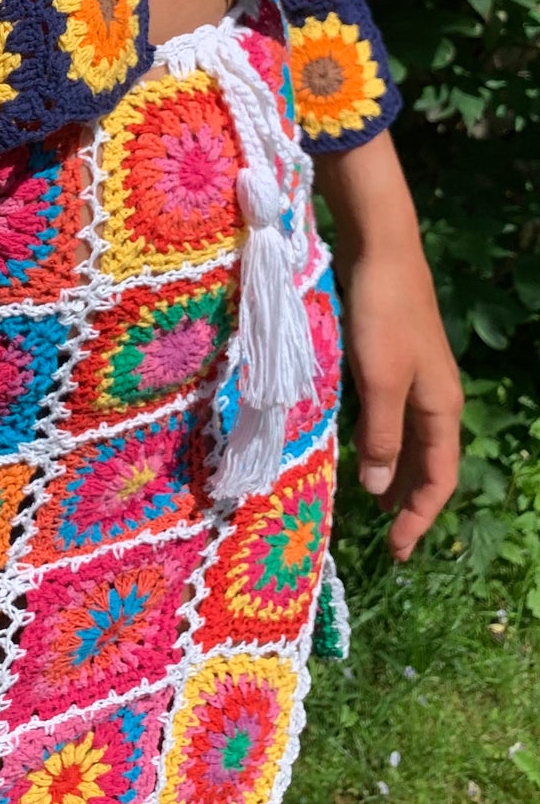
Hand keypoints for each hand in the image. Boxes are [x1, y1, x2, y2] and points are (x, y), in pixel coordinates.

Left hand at [315, 131, 463, 561]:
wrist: (382, 251)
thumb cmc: (383, 317)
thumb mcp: (380, 382)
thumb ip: (381, 435)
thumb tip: (381, 489)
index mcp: (442, 408)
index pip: (438, 478)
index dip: (420, 517)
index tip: (398, 552)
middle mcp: (436, 398)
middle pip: (429, 463)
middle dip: (411, 501)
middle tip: (388, 539)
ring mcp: (416, 377)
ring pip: (410, 440)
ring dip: (396, 473)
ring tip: (375, 503)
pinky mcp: (394, 359)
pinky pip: (393, 416)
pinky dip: (382, 441)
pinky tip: (361, 448)